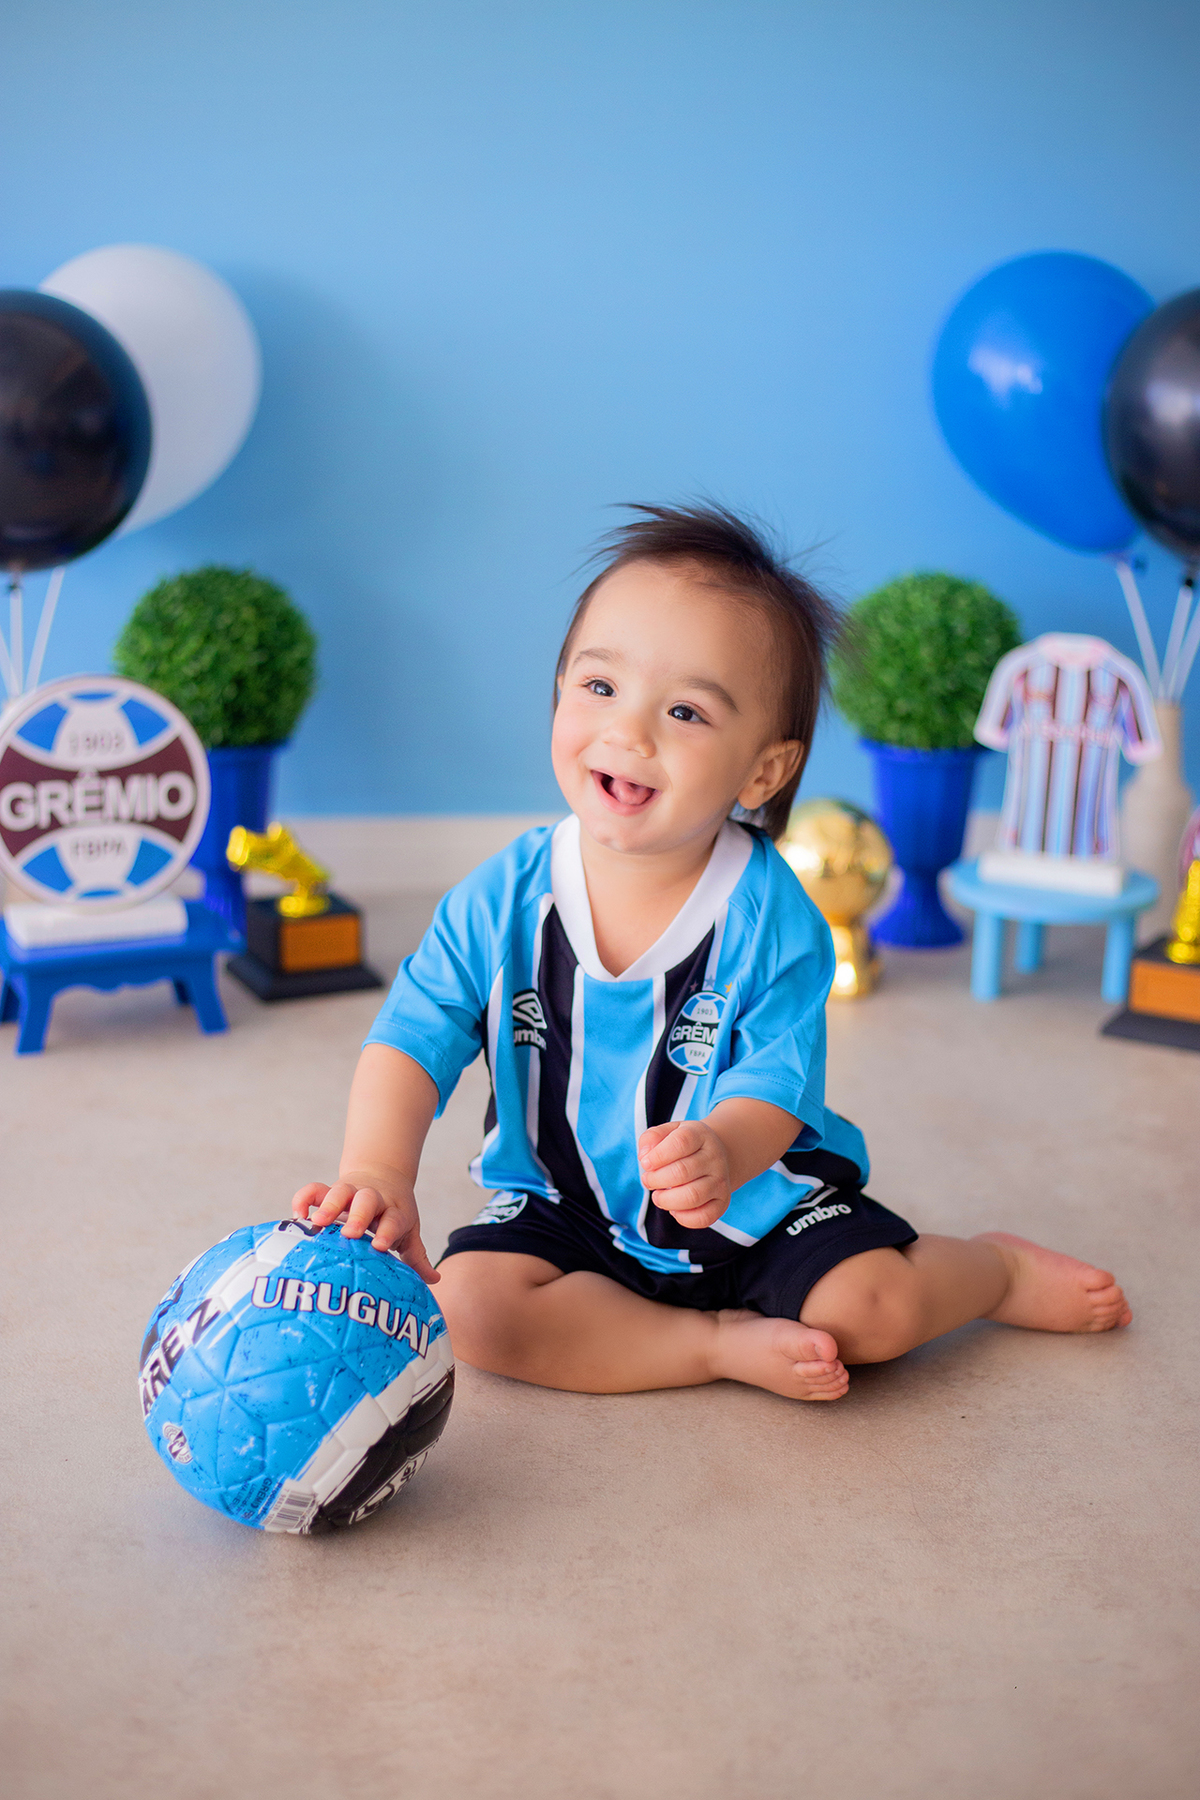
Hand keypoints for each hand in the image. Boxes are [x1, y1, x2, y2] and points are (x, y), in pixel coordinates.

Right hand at [291, 1174, 439, 1283]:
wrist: (384, 1175)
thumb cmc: (394, 1214)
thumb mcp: (408, 1231)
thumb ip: (417, 1257)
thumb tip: (435, 1281)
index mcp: (394, 1211)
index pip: (392, 1220)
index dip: (386, 1232)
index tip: (380, 1246)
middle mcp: (373, 1199)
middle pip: (367, 1201)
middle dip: (359, 1216)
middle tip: (350, 1233)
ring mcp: (350, 1193)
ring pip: (340, 1192)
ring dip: (330, 1205)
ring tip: (318, 1223)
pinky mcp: (330, 1190)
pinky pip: (315, 1190)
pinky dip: (305, 1199)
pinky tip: (298, 1216)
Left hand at [637, 1120, 731, 1229]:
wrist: (715, 1156)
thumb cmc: (684, 1145)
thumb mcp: (668, 1132)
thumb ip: (651, 1138)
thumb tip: (645, 1157)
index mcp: (700, 1135)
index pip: (681, 1142)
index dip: (658, 1155)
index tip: (645, 1163)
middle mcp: (714, 1158)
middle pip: (683, 1171)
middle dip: (656, 1179)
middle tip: (648, 1180)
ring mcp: (720, 1181)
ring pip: (693, 1196)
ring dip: (667, 1200)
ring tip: (658, 1196)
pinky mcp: (722, 1202)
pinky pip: (704, 1217)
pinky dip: (683, 1218)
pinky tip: (674, 1208)